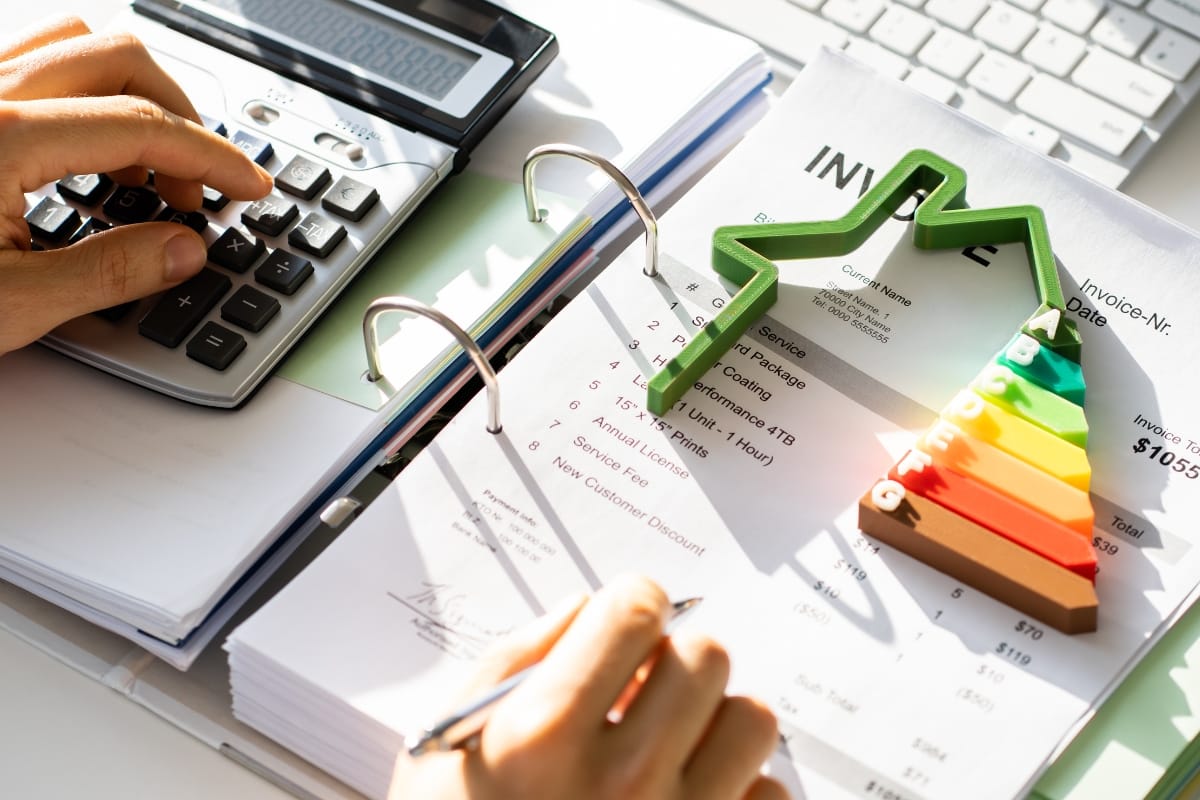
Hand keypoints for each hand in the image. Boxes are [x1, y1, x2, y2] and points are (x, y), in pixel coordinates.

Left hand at [0, 15, 272, 354]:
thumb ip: (106, 274)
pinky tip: (86, 142)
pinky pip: (30, 58)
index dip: (212, 156)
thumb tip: (180, 249)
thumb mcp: (3, 309)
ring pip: (71, 43)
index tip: (247, 185)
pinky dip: (83, 88)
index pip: (142, 126)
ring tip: (147, 160)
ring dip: (132, 92)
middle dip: (180, 115)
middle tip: (195, 184)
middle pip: (117, 58)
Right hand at [389, 574, 788, 799]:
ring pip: (751, 718)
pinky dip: (739, 788)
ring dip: (715, 716)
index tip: (625, 618)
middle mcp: (620, 777)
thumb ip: (513, 660)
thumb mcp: (444, 746)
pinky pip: (770, 796)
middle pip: (704, 654)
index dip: (631, 602)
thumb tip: (582, 610)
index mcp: (544, 732)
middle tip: (641, 684)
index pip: (635, 610)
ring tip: (674, 737)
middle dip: (672, 657)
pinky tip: (689, 796)